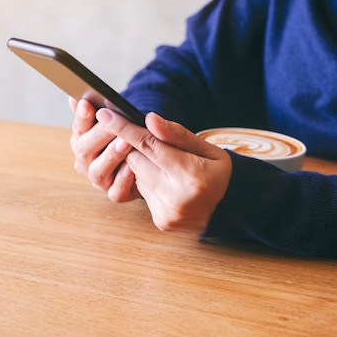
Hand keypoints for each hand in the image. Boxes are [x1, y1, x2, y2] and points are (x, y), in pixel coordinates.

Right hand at [68, 97, 140, 201]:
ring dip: (111, 156)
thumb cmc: (126, 138)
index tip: (87, 104)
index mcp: (81, 141)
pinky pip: (116, 191)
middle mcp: (85, 162)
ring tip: (124, 143)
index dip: (81, 117)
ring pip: (98, 171)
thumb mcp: (115, 122)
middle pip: (85, 150)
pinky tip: (132, 168)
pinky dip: (123, 180)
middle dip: (98, 135)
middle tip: (111, 123)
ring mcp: (99, 180)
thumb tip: (74, 99)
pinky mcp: (115, 194)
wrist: (145, 162)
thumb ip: (96, 111)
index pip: (78, 128)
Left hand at [96, 108, 231, 233]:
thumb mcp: (207, 148)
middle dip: (139, 149)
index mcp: (191, 175)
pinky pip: (142, 193)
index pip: (148, 146)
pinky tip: (169, 185)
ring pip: (136, 176)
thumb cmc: (218, 173)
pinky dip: (150, 184)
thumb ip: (177, 134)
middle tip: (153, 145)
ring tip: (169, 169)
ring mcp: (167, 213)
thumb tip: (148, 120)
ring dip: (145, 167)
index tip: (104, 114)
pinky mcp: (161, 221)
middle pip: (136, 161)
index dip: (124, 128)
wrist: (232, 209)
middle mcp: (176, 198)